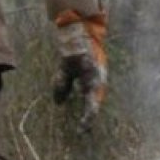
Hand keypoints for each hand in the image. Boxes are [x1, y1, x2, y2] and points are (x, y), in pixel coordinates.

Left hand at [52, 10, 107, 128]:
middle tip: (82, 130)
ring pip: (95, 95)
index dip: (87, 121)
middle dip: (90, 116)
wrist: (83, 27)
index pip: (92, 107)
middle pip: (96, 103)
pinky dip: (88, 96)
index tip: (81, 132)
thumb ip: (62, 85)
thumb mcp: (64, 67)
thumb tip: (59, 103)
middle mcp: (100, 79)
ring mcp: (99, 74)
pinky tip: (81, 96)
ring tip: (84, 118)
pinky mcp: (95, 70)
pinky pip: (92, 87)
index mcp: (94, 81)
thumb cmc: (74, 46)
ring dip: (90, 106)